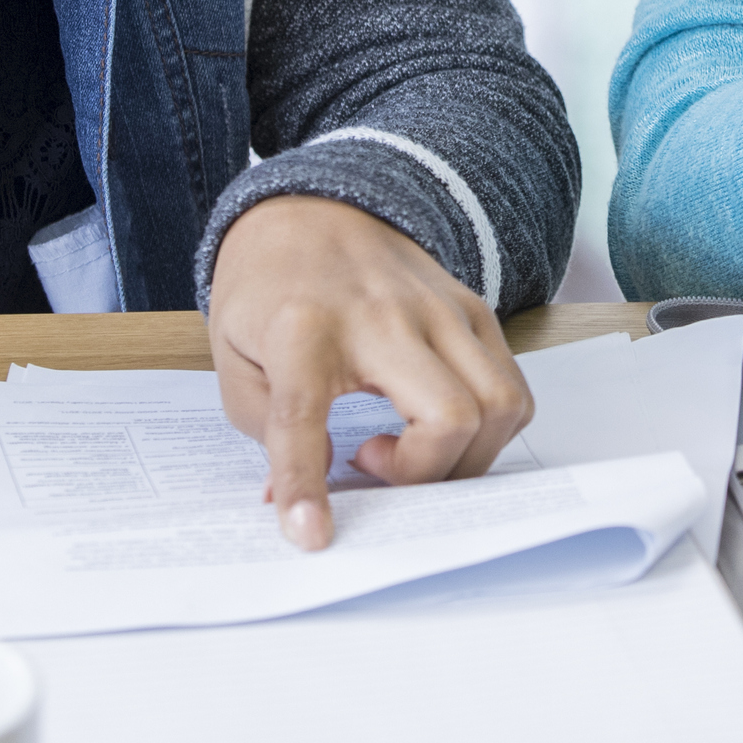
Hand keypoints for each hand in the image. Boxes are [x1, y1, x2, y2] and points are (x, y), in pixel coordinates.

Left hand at [207, 194, 531, 551]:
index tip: (312, 535)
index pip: (305, 419)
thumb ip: (263, 430)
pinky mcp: (472, 307)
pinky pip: (510, 385)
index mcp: (303, 328)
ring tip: (411, 448)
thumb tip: (293, 498)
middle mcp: (383, 316)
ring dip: (466, 456)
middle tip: (375, 465)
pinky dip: (486, 425)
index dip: (308, 485)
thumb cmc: (268, 287)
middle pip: (450, 417)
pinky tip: (435, 420)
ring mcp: (439, 308)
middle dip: (423, 474)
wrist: (310, 207)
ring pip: (500, 404)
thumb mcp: (232, 355)